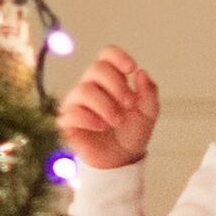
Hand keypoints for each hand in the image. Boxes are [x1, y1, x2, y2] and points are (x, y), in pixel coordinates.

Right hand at [60, 46, 159, 172]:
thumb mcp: (148, 113)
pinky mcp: (67, 122)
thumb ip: (148, 92)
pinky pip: (72, 112)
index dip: (117, 57)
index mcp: (110, 79)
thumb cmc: (132, 132)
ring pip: (84, 90)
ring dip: (106, 105)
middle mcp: (90, 86)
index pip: (106, 55)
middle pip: (96, 68)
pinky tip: (101, 127)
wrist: (121, 160)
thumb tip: (141, 73)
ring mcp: (76, 103)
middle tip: (129, 104)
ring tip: (117, 120)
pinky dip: (90, 119)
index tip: (131, 69)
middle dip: (116, 85)